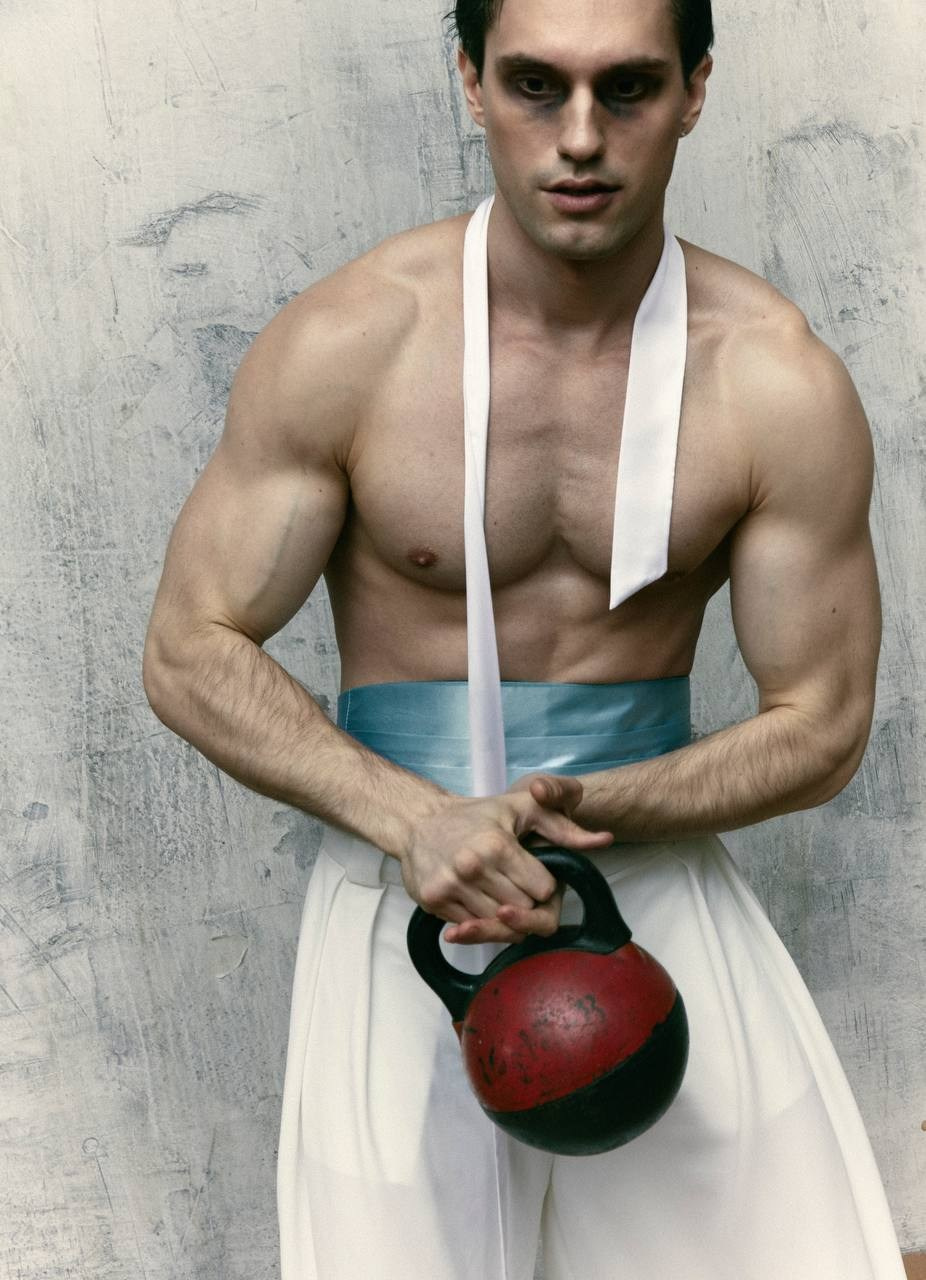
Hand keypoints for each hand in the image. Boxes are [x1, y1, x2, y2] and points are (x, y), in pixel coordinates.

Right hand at [401, 774, 612, 945]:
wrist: (420, 821)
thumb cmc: (477, 814)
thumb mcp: (523, 808)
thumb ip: (565, 826)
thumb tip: (604, 840)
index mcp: (497, 846)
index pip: (543, 889)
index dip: (544, 884)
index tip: (534, 872)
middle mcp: (472, 869)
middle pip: (522, 909)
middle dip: (526, 899)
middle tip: (515, 881)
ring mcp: (450, 887)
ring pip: (498, 924)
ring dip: (504, 913)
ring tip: (498, 889)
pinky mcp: (433, 902)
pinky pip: (472, 927)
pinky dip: (480, 919)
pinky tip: (478, 896)